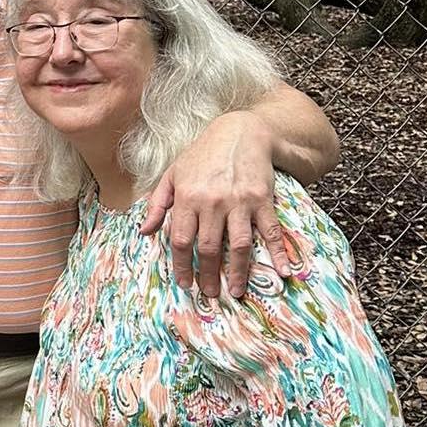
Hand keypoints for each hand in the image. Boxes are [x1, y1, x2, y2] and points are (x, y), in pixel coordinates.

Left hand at [139, 109, 288, 298]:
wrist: (240, 132)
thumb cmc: (202, 155)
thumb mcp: (173, 174)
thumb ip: (158, 204)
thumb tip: (144, 231)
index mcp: (187, 196)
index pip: (181, 239)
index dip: (181, 264)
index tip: (184, 283)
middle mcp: (212, 201)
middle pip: (208, 247)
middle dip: (208, 275)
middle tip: (210, 294)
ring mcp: (239, 201)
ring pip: (238, 245)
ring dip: (237, 272)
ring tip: (236, 291)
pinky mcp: (262, 200)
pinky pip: (270, 231)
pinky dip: (278, 252)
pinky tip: (281, 272)